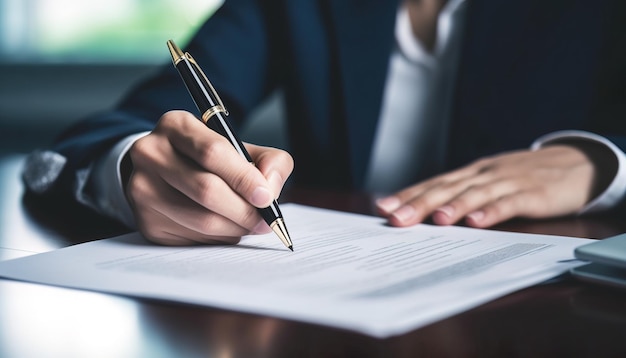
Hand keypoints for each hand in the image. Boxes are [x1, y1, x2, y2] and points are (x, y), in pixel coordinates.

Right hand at [125, 110, 293, 244]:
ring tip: (249, 224)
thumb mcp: (239, 146)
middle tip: (265, 220)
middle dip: (244, 210)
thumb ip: (269, 160)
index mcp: (176, 125)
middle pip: (206, 190)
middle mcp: (151, 154)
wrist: (163, 171)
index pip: (212, 152)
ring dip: (235, 228)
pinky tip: (224, 227)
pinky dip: (219, 238)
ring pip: (201, 220)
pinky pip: (193, 238)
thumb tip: (271, 188)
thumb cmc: (206, 158)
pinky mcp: (146, 222)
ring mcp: (143, 189)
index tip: (266, 197)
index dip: (244, 178)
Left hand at [375, 145, 606, 227]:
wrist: (576, 164)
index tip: (383, 207)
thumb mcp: (490, 183)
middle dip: (419, 203)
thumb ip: (464, 196)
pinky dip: (492, 212)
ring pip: (475, 194)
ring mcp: (507, 182)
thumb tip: (428, 215)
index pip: (434, 183)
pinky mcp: (532, 193)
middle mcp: (483, 174)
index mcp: (471, 174)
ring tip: (435, 220)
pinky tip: (477, 222)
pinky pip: (509, 203)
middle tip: (396, 218)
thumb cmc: (523, 178)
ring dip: (453, 207)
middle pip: (447, 188)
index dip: (408, 194)